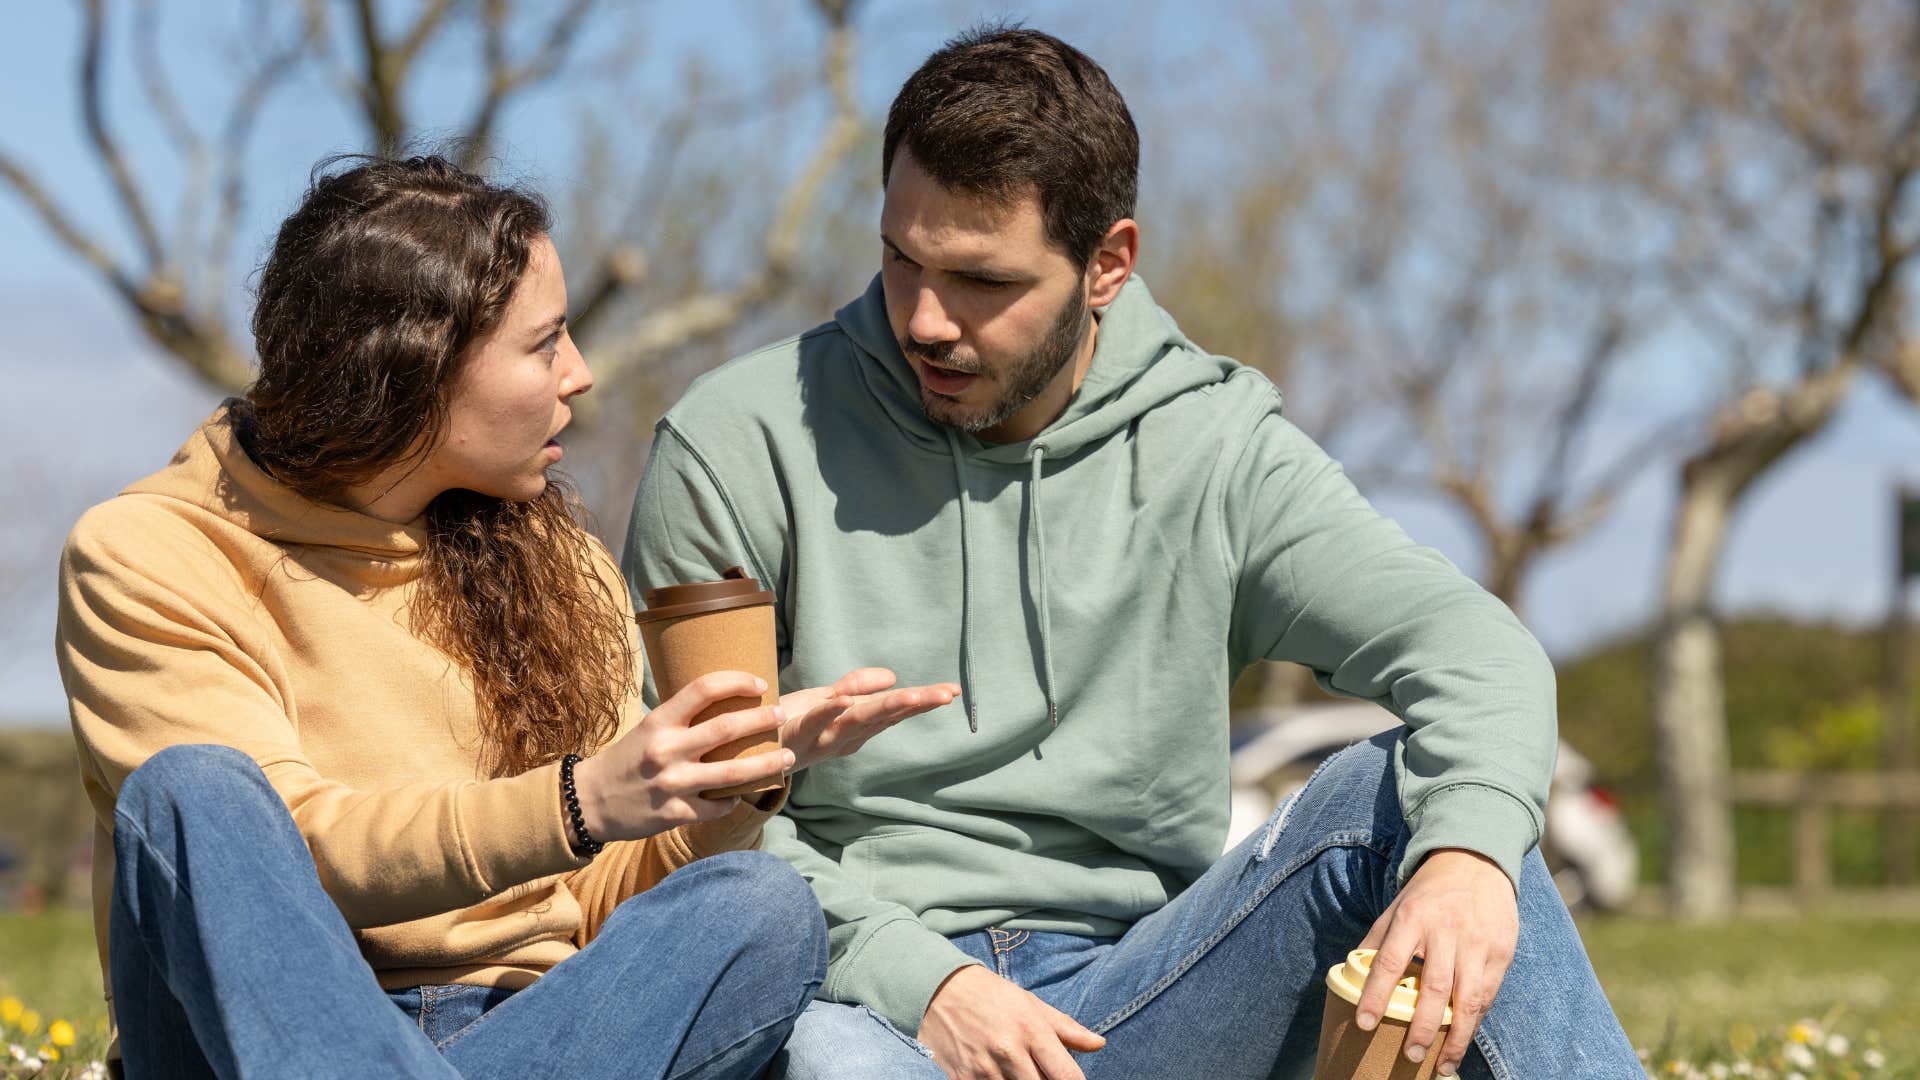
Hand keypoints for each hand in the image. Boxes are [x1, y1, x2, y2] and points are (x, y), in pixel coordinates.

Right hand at [572, 670, 792, 841]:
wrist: (587, 802)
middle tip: (783, 714)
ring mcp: (671, 784)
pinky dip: (734, 800)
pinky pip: (716, 807)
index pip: (703, 689)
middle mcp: (666, 750)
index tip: (760, 683)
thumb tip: (729, 706)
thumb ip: (682, 720)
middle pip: (726, 728)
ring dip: (767, 764)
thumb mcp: (648, 729)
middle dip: (763, 720)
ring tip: (789, 757)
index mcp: (659, 722)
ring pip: (732, 773)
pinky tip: (743, 794)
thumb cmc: (625, 760)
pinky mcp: (674, 814)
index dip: (737, 681)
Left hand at [778, 668, 960, 770]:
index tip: (952, 690)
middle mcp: (842, 738)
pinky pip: (813, 723)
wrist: (739, 751)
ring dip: (884, 707)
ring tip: (913, 693)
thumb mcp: (824, 699)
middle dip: (915, 704)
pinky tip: (846, 701)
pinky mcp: (791, 735)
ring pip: (856, 721)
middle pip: (884, 717)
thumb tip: (892, 676)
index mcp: (853, 729)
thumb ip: (856, 686)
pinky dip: (829, 712)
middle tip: (945, 694)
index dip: (922, 701)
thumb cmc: (785, 722)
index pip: (894, 711)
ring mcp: (818, 739)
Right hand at [919, 965, 1103, 1079]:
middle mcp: (1009, 1051)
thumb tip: (1098, 1044)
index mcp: (1031, 1029)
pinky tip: (1000, 1075)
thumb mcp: (1030, 1003)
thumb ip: (1066, 1028)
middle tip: (1042, 1073)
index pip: (1067, 1076)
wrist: (937, 989)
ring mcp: (984, 1069)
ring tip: (1019, 1070)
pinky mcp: (962, 1079)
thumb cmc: (990, 995)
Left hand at [1356, 848, 1517, 1076]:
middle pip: (1434, 989)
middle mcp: (1446, 932)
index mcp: (1412, 919)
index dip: (1375, 996)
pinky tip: (1463, 1040)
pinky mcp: (1501, 952)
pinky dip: (1475, 1021)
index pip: (1389, 963)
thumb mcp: (1397, 906)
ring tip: (1441, 1064)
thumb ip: (1376, 940)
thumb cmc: (1428, 892)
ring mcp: (1477, 943)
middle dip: (1422, 1027)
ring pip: (1467, 999)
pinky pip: (1487, 994)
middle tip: (1409, 1055)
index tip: (1364, 1024)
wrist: (1476, 861)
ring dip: (1455, 1037)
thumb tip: (1350, 973)